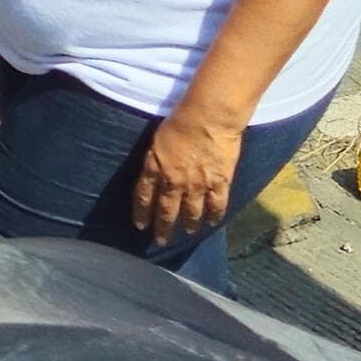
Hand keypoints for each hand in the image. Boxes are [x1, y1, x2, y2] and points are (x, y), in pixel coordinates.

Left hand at [130, 104, 246, 247]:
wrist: (208, 118)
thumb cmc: (179, 121)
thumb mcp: (156, 141)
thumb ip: (155, 160)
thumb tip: (154, 172)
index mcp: (154, 169)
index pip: (144, 198)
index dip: (142, 214)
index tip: (140, 226)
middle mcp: (173, 182)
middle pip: (166, 211)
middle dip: (162, 228)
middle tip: (160, 241)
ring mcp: (197, 185)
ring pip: (191, 212)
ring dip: (188, 224)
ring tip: (187, 232)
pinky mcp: (219, 183)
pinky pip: (216, 205)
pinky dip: (214, 216)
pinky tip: (212, 223)